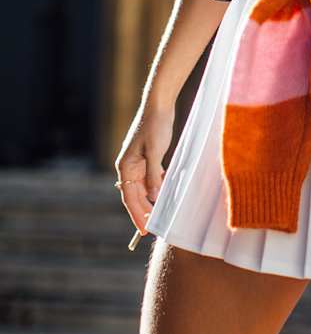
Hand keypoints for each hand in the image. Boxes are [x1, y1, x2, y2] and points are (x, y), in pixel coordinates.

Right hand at [114, 103, 174, 235]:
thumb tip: (152, 196)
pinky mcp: (147, 156)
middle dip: (143, 211)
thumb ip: (153, 174)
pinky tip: (163, 194)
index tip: (144, 229)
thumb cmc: (155, 125)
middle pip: (135, 195)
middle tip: (153, 227)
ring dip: (150, 200)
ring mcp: (138, 161)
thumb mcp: (154, 151)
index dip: (137, 214)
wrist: (159, 104)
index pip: (129, 197)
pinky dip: (155, 187)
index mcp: (125, 166)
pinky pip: (150, 177)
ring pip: (142, 187)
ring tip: (158, 215)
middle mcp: (129, 166)